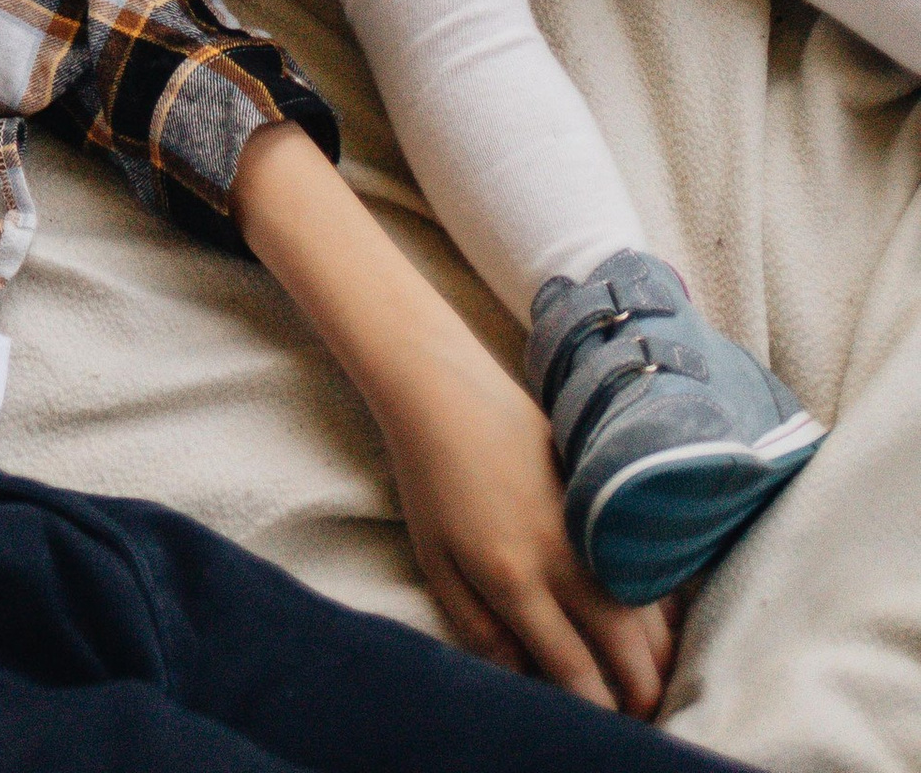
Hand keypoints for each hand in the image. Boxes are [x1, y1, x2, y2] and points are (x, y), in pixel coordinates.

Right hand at [229, 120, 670, 717]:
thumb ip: (617, 539)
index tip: (666, 678)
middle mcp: (547, 564)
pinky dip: (516, 672)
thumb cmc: (518, 426)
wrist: (438, 393)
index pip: (640, 626)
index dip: (656, 664)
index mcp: (587, 533)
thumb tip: (659, 603)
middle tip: (643, 710)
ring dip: (582, 696)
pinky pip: (490, 649)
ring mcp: (497, 576)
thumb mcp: (583, 470)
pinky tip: (533, 679)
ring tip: (600, 711)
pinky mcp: (451, 577)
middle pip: (606, 657)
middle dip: (632, 693)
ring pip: (552, 666)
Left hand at [377, 326, 674, 713]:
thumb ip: (477, 628)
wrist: (447, 392)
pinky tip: (659, 619)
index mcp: (514, 579)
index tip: (607, 728)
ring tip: (659, 678)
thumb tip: (520, 679)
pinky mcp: (602, 491)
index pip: (572, 667)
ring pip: (646, 604)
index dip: (596, 708)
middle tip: (646, 716)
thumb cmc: (431, 480)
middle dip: (642, 690)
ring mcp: (589, 520)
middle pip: (624, 644)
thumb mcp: (435, 563)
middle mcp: (562, 556)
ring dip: (659, 649)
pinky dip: (660, 597)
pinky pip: (646, 558)